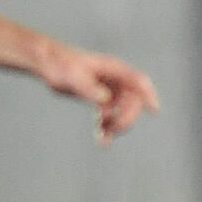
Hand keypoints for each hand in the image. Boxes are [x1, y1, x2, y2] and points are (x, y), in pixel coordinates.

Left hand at [40, 45, 160, 142]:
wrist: (47, 64)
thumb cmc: (60, 64)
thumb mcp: (73, 76)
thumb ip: (89, 88)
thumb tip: (105, 100)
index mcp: (114, 70)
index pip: (139, 82)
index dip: (148, 95)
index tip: (154, 110)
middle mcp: (115, 80)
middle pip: (133, 101)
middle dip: (126, 117)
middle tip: (113, 129)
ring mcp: (109, 89)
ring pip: (123, 111)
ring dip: (117, 126)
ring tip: (103, 138)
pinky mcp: (101, 98)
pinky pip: (111, 116)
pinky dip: (107, 127)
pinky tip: (100, 137)